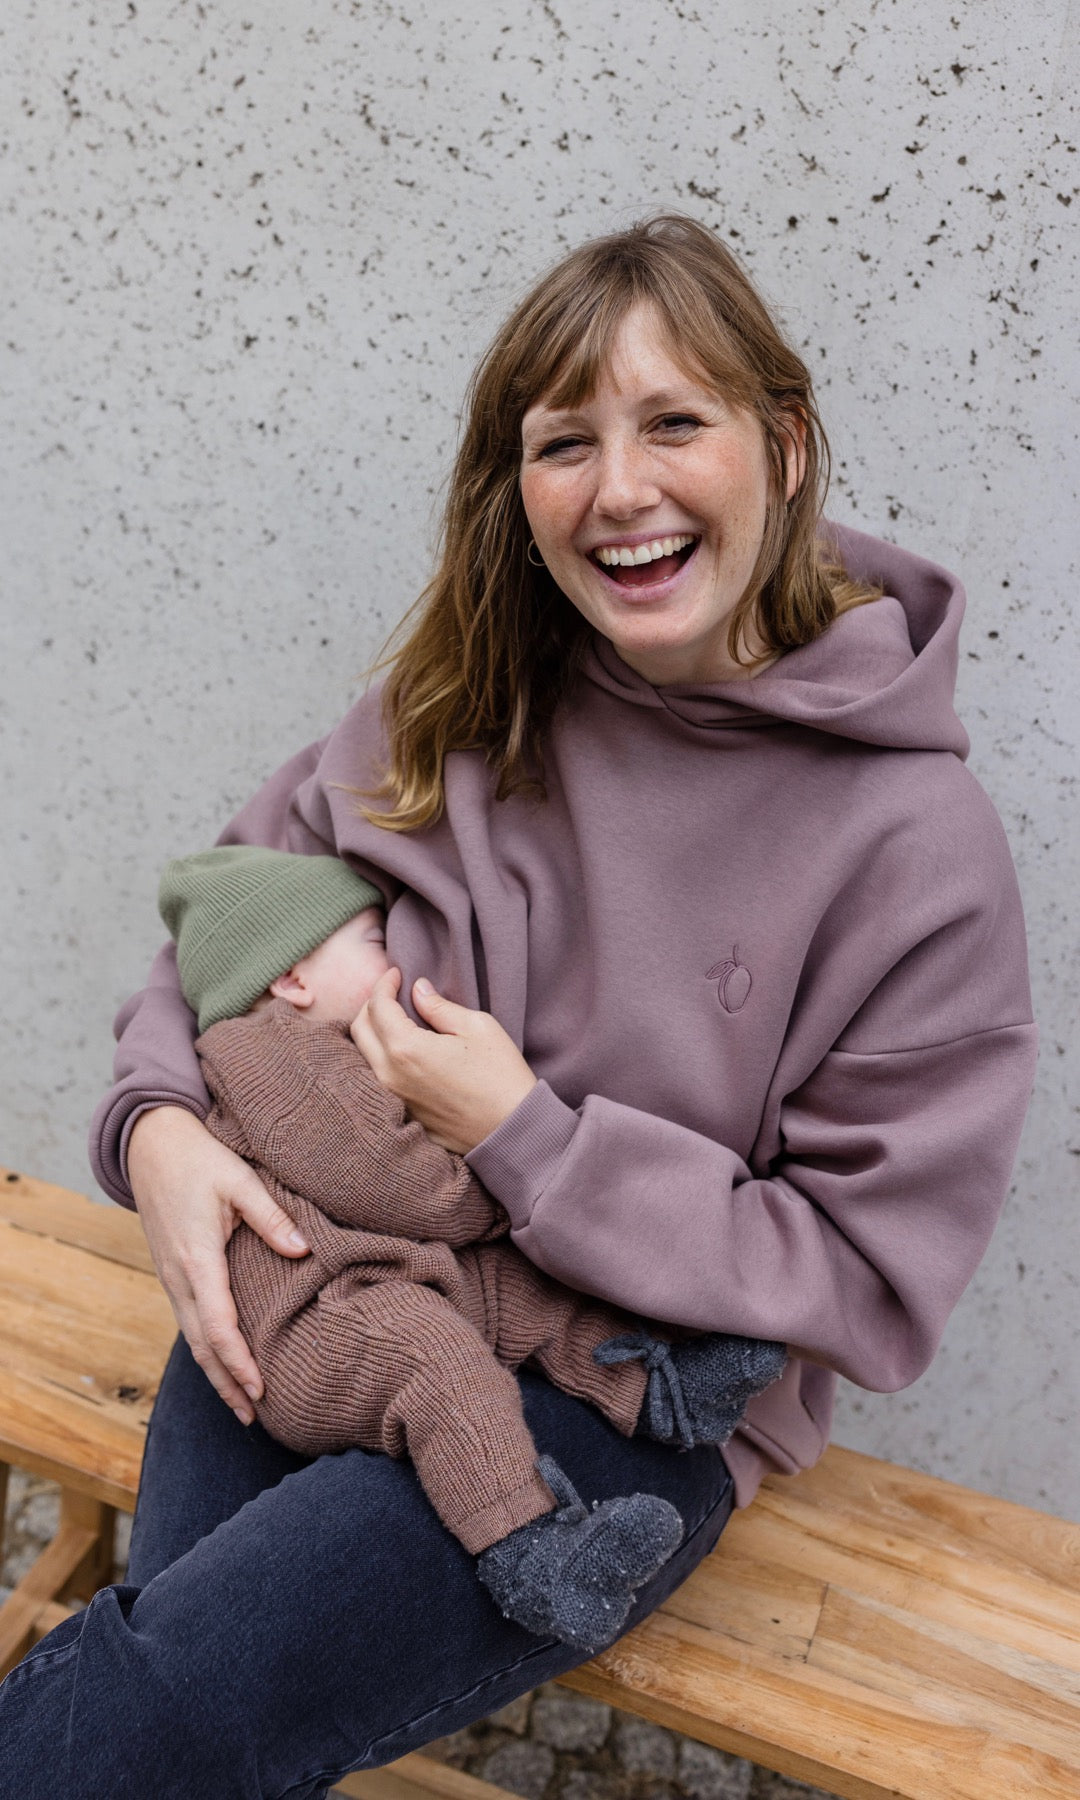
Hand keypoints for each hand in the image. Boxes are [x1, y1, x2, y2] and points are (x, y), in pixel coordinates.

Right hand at [127, 1105, 311, 1423]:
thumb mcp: (240, 1180)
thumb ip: (272, 1218)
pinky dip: (206, 1349)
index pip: (218, 1325)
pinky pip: (189, 1321)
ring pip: (191, 1338)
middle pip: (201, 1345)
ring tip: (241, 1405)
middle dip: (226, 1383)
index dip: (239, 1362)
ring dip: (214, 1373)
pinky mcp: (172, 1272)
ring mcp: (172, 1276)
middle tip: (254, 1418)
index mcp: (198, 1258)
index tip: (260, 1389)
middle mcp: (180, 1276)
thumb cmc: (200, 1158)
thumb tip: (303, 1253)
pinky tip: (223, 1362)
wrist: (151, 1144)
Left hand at [350, 968, 537, 1153]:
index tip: (396, 974)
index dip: (384, 984)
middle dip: (372, 1005)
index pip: (377, 1006)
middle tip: (392, 995)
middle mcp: (390, 1075)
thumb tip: (418, 990)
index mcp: (406, 1049)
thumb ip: (439, 1006)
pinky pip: (378, 1080)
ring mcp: (394, 1099)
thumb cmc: (501, 1076)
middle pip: (359, 1030)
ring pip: (363, 1056)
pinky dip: (382, 1058)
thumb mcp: (477, 1027)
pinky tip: (403, 1051)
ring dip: (373, 1032)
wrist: (512, 1130)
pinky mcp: (403, 1114)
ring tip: (395, 1019)